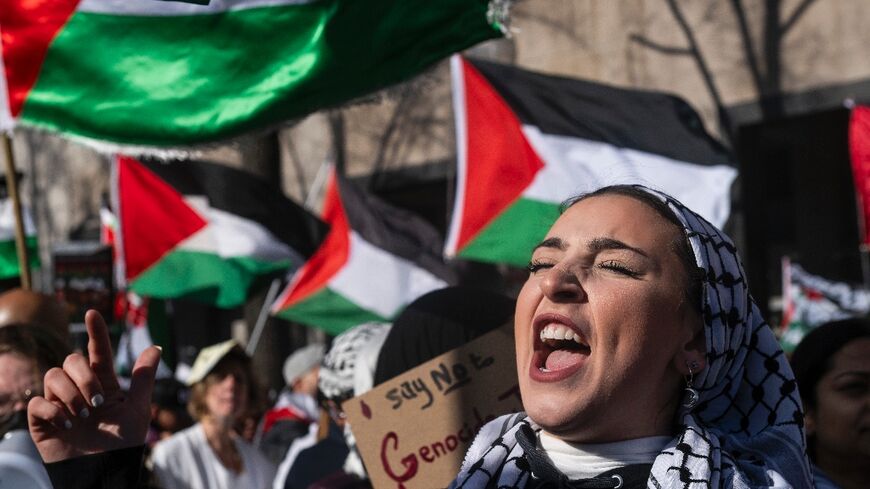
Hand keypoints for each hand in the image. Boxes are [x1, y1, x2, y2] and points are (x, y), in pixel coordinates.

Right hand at [27, 309, 160, 462]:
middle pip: (71, 360)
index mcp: (103, 383)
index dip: (95, 332)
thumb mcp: (137, 410)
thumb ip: (142, 379)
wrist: (105, 473)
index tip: (93, 312)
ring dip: (70, 393)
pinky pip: (37, 402)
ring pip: (52, 376)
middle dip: (84, 377)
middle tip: (98, 402)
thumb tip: (156, 348)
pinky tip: (67, 424)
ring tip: (84, 415)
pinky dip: (53, 410)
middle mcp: (79, 389)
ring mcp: (59, 403)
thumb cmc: (122, 445)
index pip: (97, 352)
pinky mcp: (42, 421)